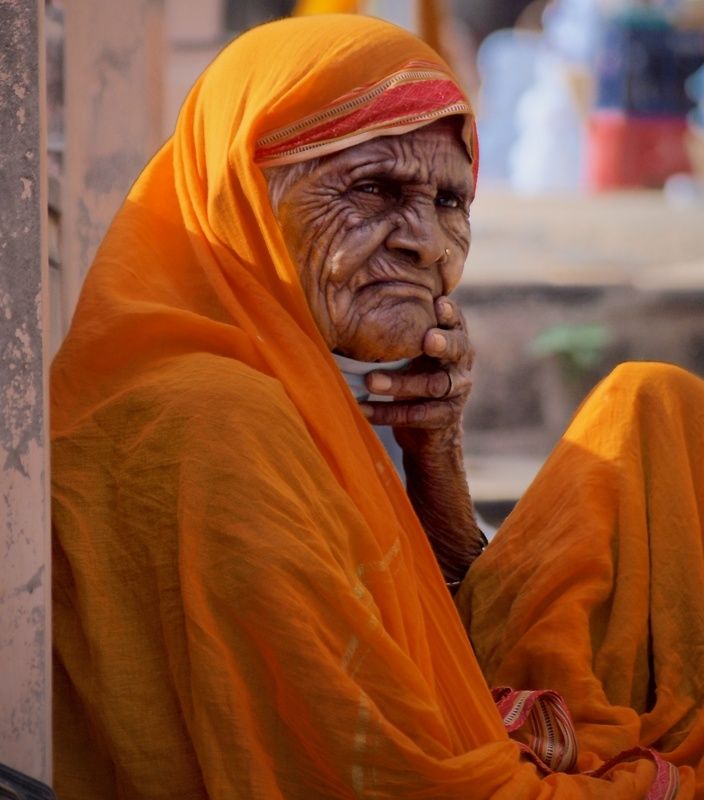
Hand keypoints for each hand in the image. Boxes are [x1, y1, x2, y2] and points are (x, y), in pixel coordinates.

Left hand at [359, 296, 472, 444]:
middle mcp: (460, 360)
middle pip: (457, 349)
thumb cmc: (413, 369)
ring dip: (400, 383)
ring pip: (433, 385)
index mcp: (452, 335)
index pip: (455, 320)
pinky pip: (418, 415)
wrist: (429, 425)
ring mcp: (457, 390)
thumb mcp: (412, 345)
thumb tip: (352, 284)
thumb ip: (402, 323)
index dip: (450, 313)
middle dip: (444, 343)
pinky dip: (388, 412)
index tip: (438, 304)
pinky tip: (364, 409)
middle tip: (427, 340)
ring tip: (370, 381)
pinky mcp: (445, 416)